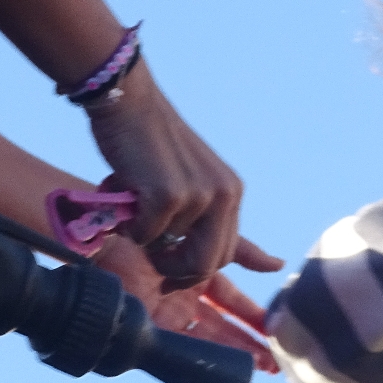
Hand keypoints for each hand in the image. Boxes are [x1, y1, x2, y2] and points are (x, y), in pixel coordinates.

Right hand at [89, 64, 243, 289]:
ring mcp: (198, 196)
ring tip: (131, 202)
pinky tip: (122, 193)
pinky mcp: (168, 196)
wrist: (129, 102)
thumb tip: (259, 264)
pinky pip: (145, 236)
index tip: (182, 279)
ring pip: (168, 249)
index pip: (229, 251)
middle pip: (206, 264)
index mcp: (231, 192)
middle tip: (151, 262)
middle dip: (175, 272)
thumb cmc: (152, 143)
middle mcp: (223, 195)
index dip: (203, 271)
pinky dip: (128, 225)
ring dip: (144, 237)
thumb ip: (208, 218)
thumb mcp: (191, 179)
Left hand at [92, 234, 284, 372]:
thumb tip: (278, 265)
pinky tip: (228, 365)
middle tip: (273, 364)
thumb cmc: (153, 223)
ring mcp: (167, 311)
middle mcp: (182, 296)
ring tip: (259, 369)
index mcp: (195, 274)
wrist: (112, 227)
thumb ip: (244, 251)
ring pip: (207, 338)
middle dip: (248, 345)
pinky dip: (206, 354)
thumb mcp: (208, 234)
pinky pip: (182, 343)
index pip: (231, 302)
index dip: (253, 317)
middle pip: (222, 326)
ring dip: (233, 354)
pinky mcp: (151, 323)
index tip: (274, 330)